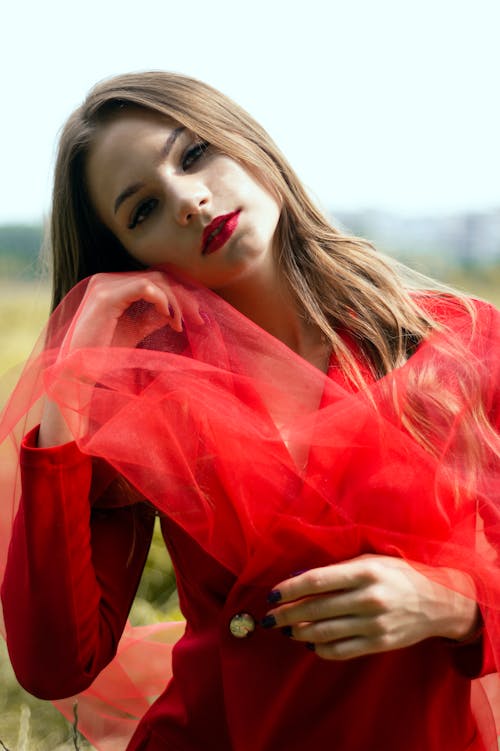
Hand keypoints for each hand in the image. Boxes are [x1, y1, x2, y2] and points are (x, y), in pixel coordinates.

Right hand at [39, 270, 203, 447]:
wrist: (78, 372)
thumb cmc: (104, 354)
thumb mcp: (135, 330)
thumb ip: (152, 316)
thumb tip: (177, 310)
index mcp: (114, 286)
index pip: (156, 280)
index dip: (179, 296)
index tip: (196, 318)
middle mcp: (107, 280)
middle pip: (159, 277)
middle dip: (183, 297)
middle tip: (199, 319)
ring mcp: (105, 285)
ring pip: (155, 280)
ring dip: (175, 302)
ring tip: (181, 324)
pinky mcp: (106, 296)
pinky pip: (144, 287)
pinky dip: (162, 300)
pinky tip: (170, 318)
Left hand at [263, 555, 478, 659]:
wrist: (438, 601)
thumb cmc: (398, 574)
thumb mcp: (371, 560)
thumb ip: (339, 570)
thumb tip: (300, 580)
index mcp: (364, 571)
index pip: (316, 581)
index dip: (290, 589)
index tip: (272, 595)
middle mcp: (368, 598)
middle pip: (316, 609)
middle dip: (287, 614)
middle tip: (270, 618)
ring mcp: (374, 623)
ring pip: (325, 632)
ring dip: (299, 632)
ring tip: (287, 629)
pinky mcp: (379, 643)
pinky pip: (341, 650)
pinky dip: (320, 649)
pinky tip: (310, 643)